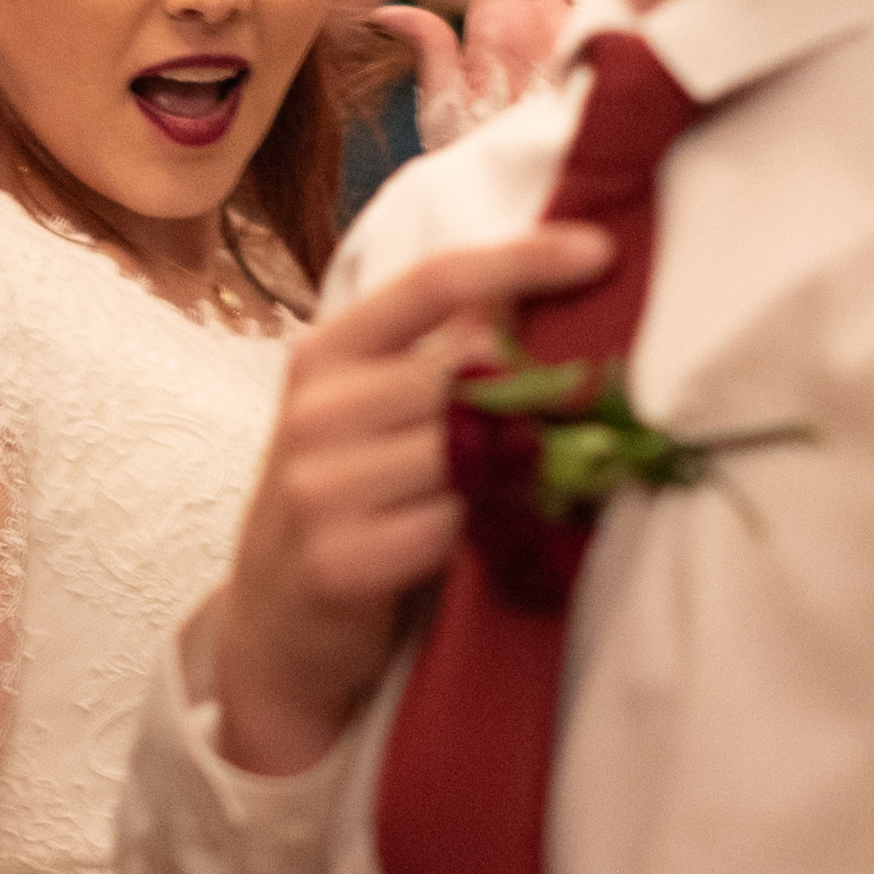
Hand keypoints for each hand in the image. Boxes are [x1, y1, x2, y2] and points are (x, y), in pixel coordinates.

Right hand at [208, 221, 607, 773]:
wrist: (274, 623)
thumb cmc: (344, 503)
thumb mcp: (368, 412)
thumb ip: (435, 355)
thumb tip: (536, 291)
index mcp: (326, 355)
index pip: (433, 281)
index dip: (521, 259)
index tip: (599, 250)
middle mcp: (315, 411)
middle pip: (466, 373)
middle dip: (541, 393)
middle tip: (595, 413)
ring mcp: (319, 486)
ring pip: (468, 453)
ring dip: (523, 467)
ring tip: (547, 480)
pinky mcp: (338, 559)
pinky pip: (453, 526)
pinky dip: (489, 529)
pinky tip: (494, 535)